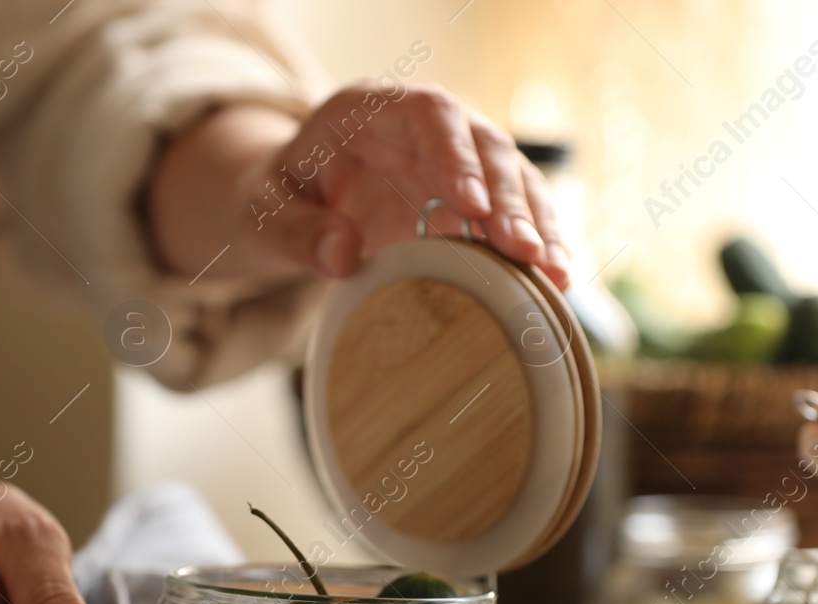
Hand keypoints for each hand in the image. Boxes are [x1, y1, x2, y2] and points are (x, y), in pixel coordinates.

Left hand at [149, 86, 569, 288]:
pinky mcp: (471, 202)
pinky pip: (514, 216)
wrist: (287, 208)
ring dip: (535, 225)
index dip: (455, 154)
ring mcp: (455, 163)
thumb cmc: (275, 200)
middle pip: (484, 148)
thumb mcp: (263, 215)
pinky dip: (535, 244)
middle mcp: (425, 129)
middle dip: (508, 201)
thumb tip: (341, 254)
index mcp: (372, 109)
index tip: (471, 204)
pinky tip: (554, 280)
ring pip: (512, 181)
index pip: (429, 113)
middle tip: (523, 252)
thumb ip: (294, 231)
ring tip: (553, 273)